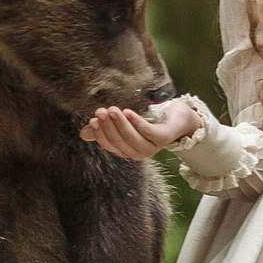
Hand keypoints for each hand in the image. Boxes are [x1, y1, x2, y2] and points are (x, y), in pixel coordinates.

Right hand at [81, 98, 197, 158]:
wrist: (177, 116)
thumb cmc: (150, 118)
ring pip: (132, 139)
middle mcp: (138, 152)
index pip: (109, 144)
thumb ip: (108, 127)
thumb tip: (85, 133)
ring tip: (113, 110)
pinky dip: (137, 122)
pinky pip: (147, 132)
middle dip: (108, 127)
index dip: (100, 133)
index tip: (93, 120)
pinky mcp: (162, 138)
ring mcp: (152, 147)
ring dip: (121, 124)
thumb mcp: (126, 122)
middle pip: (119, 142)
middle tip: (101, 111)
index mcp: (127, 149)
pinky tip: (128, 112)